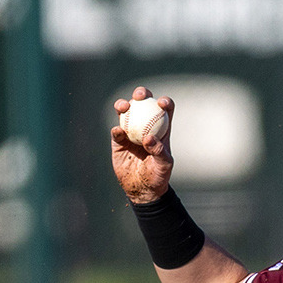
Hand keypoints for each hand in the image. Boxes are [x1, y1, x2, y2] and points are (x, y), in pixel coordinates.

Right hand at [110, 88, 172, 203]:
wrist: (142, 189)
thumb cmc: (158, 176)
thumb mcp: (164, 165)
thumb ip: (159, 151)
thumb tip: (148, 137)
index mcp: (162, 128)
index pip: (165, 110)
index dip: (164, 102)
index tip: (161, 103)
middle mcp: (146, 125)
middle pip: (143, 104)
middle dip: (141, 93)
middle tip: (139, 96)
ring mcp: (131, 131)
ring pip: (126, 112)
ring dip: (123, 105)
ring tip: (123, 107)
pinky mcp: (118, 140)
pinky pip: (117, 131)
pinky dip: (117, 130)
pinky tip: (119, 131)